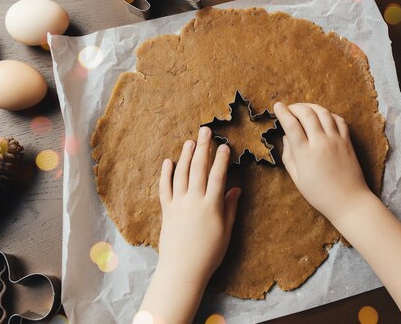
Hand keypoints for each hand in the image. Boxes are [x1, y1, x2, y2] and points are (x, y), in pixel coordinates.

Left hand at [156, 126, 240, 286]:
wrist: (182, 269)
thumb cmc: (209, 253)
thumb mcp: (226, 231)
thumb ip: (230, 208)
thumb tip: (235, 189)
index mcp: (211, 206)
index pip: (218, 176)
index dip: (222, 159)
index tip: (225, 145)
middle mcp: (193, 201)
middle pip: (198, 168)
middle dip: (203, 148)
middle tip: (205, 131)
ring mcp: (178, 204)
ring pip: (181, 174)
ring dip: (185, 155)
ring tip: (190, 141)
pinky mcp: (167, 211)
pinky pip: (165, 188)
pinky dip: (166, 174)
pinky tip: (169, 162)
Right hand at [274, 102, 371, 221]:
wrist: (348, 201)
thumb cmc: (319, 194)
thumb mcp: (297, 178)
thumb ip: (288, 155)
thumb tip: (285, 137)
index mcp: (305, 153)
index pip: (291, 124)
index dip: (282, 112)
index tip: (277, 106)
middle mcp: (320, 142)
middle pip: (306, 113)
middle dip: (295, 106)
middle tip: (289, 108)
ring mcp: (336, 140)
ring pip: (323, 112)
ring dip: (311, 106)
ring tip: (304, 108)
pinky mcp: (347, 141)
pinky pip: (338, 119)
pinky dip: (328, 114)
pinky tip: (322, 116)